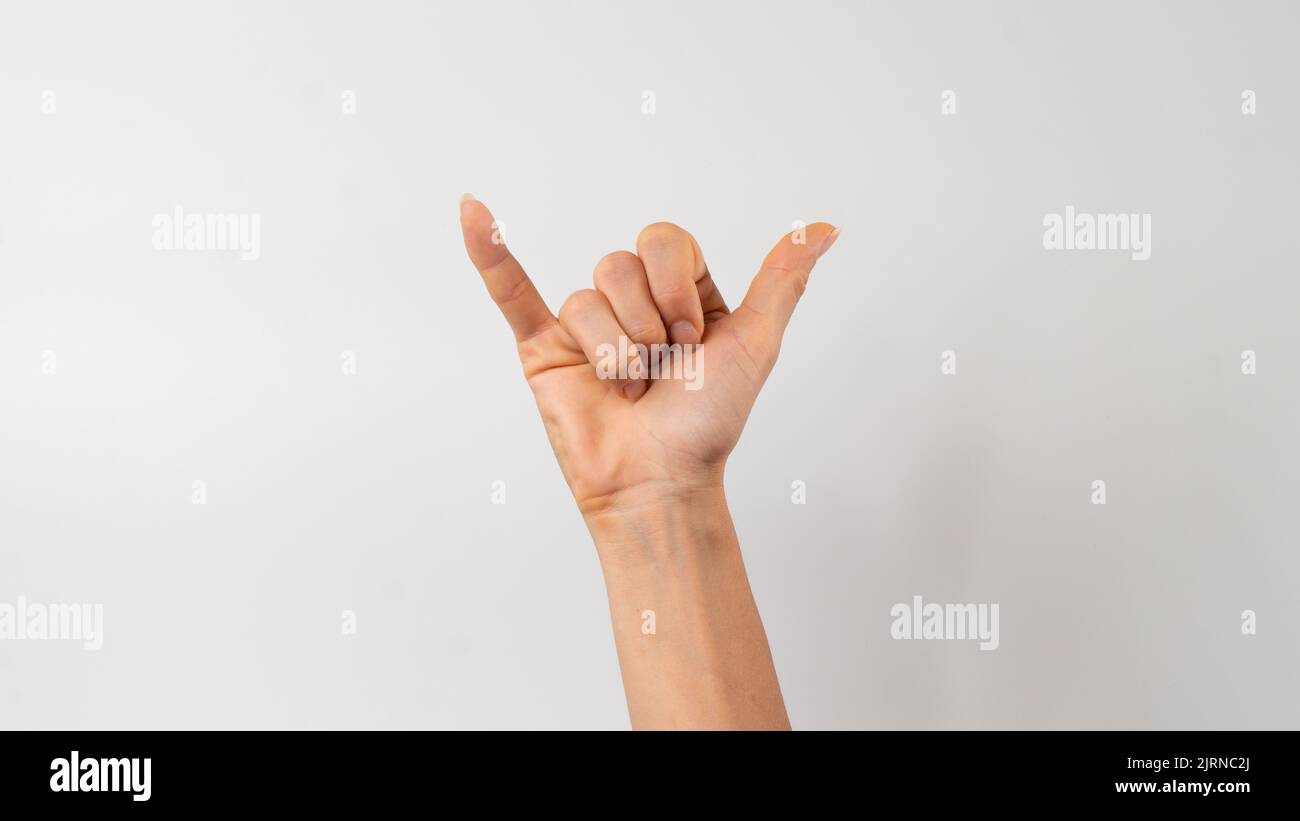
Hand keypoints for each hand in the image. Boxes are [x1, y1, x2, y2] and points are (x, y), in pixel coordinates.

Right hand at [458, 196, 839, 518]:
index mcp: (678, 291)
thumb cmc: (708, 421)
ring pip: (586, 299)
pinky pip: (511, 290)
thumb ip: (782, 279)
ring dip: (615, 352)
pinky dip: (488, 252)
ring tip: (626, 389)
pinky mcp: (542, 347)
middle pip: (620, 266)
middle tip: (659, 369)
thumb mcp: (756, 342)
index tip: (696, 339)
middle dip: (647, 325)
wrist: (661, 480)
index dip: (678, 290)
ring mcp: (583, 324)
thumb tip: (826, 228)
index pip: (665, 243)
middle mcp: (630, 302)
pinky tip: (472, 213)